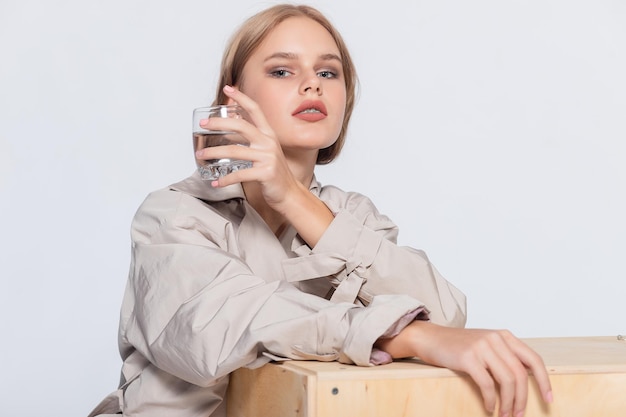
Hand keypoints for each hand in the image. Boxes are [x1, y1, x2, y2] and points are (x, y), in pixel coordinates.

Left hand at [196, 85, 299, 209]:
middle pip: (242, 126)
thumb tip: (226, 130)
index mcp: (269, 134)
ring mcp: (268, 158)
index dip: (241, 97)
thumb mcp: (264, 151)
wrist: (289, 192)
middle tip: (204, 125)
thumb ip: (249, 140)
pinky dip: (225, 179)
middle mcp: (269, 143)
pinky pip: (239, 174)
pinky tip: (215, 181)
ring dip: (214, 153)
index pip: (255, 110)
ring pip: (235, 151)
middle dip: (219, 123)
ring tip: (201, 155)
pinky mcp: (265, 173)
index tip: (228, 88)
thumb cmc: (273, 172)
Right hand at [376, 321, 552, 416]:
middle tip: (518, 415)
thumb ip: (504, 355)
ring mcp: (481, 347)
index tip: (549, 399)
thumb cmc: (457, 346)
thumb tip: (525, 380)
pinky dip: (491, 400)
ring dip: (508, 403)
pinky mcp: (468, 357)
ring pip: (506, 381)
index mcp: (504, 336)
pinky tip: (489, 408)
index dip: (544, 381)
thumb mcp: (485, 344)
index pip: (533, 359)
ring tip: (504, 415)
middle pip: (520, 374)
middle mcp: (495, 339)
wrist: (430, 338)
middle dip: (523, 399)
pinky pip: (487, 385)